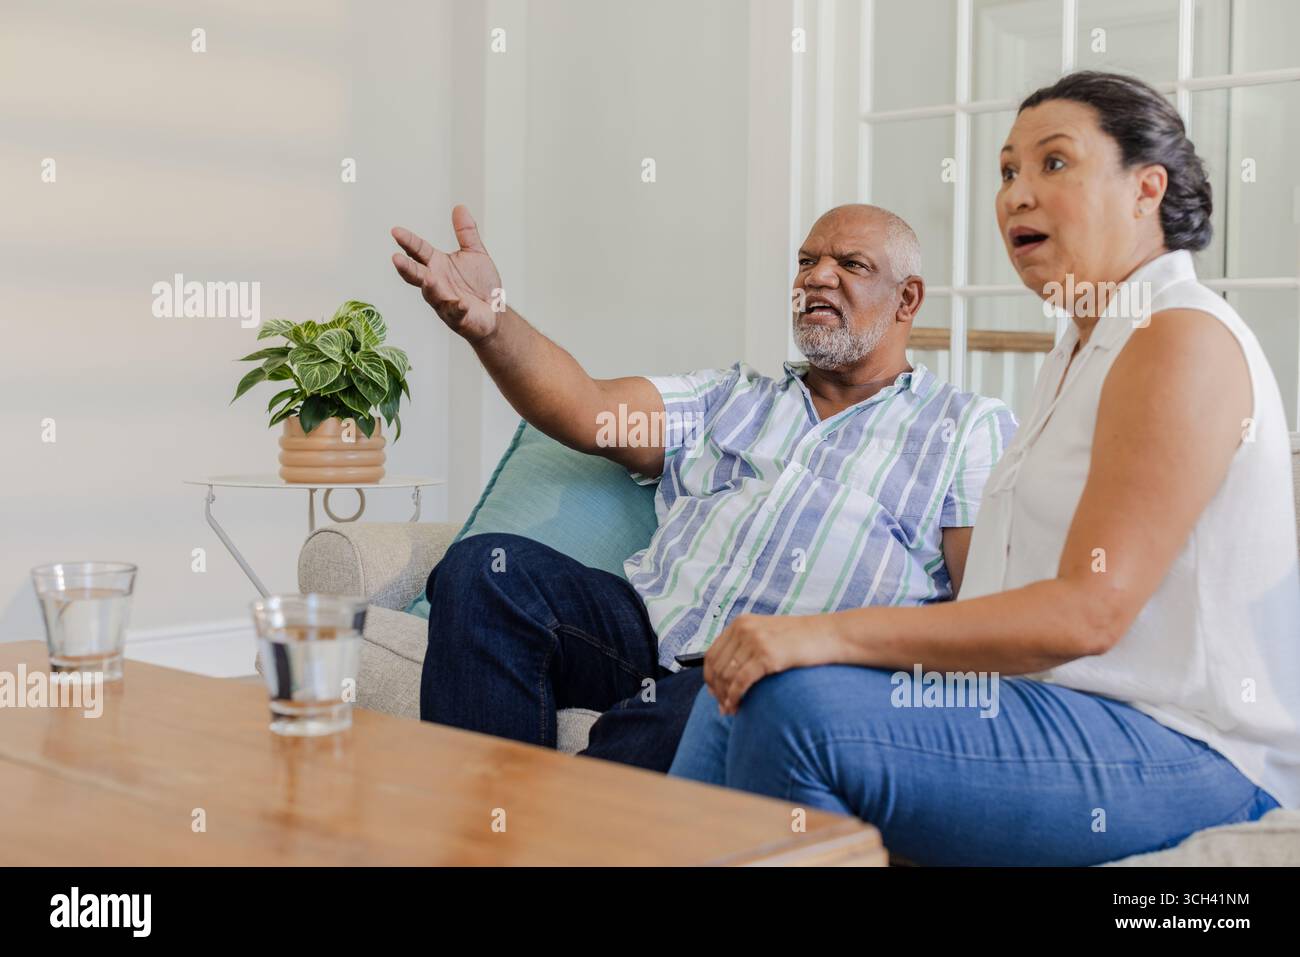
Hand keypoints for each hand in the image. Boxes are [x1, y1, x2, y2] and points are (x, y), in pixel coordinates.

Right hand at [391, 205, 503, 341]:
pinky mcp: (458, 317)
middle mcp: (436, 283)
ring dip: (430, 288)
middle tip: (396, 258)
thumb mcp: (474, 253)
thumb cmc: (480, 284)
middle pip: (417, 275)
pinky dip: (456, 308)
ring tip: (429, 279)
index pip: (419, 251)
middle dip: (406, 268)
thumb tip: (460, 207)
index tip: (395, 231)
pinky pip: (455, 313)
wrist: (493, 311)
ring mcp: (444, 301)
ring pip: (432, 295)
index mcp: (437, 265)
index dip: (408, 242)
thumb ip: (466, 233)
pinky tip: (460, 303)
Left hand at [703, 613, 841, 714]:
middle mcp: (744, 629)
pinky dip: (735, 697)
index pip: (712, 653)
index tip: (714, 693)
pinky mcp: (767, 655)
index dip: (709, 677)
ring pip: (727, 675)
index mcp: (741, 623)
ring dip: (725, 697)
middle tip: (722, 707)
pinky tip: (737, 706)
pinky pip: (741, 681)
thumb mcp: (768, 635)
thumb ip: (746, 649)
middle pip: (717, 666)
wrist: (830, 635)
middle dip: (717, 690)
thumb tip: (725, 678)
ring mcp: (755, 641)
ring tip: (731, 710)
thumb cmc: (802, 640)